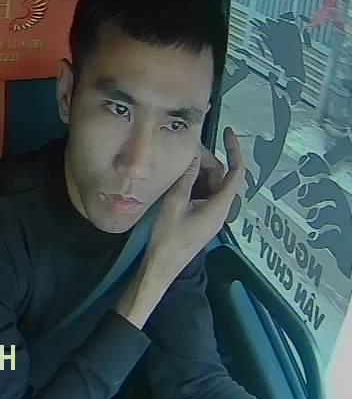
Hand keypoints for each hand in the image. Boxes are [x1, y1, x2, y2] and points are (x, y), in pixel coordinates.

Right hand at [149, 127, 245, 277]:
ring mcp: (211, 214)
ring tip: (178, 162)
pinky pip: (203, 194)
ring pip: (210, 184)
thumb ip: (186, 178)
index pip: (237, 173)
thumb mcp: (175, 203)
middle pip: (221, 176)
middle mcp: (221, 209)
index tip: (228, 132)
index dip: (235, 151)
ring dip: (198, 171)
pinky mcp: (201, 218)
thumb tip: (194, 154)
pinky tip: (177, 178)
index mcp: (220, 205)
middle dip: (206, 160)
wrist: (163, 266)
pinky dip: (193, 182)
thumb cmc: (169, 237)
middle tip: (184, 150)